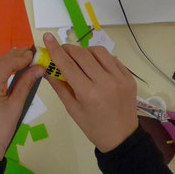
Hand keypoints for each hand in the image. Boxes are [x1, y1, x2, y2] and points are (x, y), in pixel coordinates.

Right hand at [41, 32, 137, 152]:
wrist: (122, 137)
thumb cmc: (92, 126)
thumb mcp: (72, 109)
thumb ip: (59, 86)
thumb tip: (46, 68)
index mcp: (88, 93)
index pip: (68, 65)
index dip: (56, 49)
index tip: (47, 36)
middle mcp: (105, 82)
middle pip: (83, 54)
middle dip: (69, 49)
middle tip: (61, 51)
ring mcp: (120, 78)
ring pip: (99, 52)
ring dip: (85, 51)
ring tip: (79, 58)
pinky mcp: (129, 77)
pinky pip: (112, 59)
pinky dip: (100, 58)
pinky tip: (94, 65)